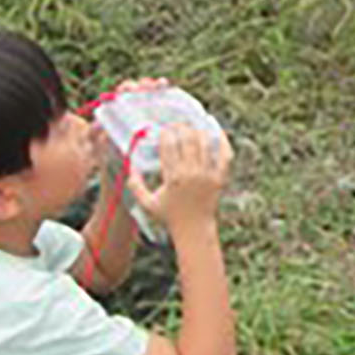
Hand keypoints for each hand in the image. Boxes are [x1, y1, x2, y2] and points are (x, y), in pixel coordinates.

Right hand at [140, 123, 232, 237]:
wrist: (195, 230)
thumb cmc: (169, 217)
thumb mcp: (147, 203)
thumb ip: (135, 185)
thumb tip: (129, 167)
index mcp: (172, 177)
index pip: (168, 145)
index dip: (165, 133)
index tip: (163, 129)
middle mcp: (191, 174)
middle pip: (187, 139)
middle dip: (181, 127)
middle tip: (178, 124)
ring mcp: (207, 175)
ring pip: (205, 143)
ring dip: (198, 130)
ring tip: (192, 124)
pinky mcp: (220, 179)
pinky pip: (224, 155)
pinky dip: (222, 141)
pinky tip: (216, 130)